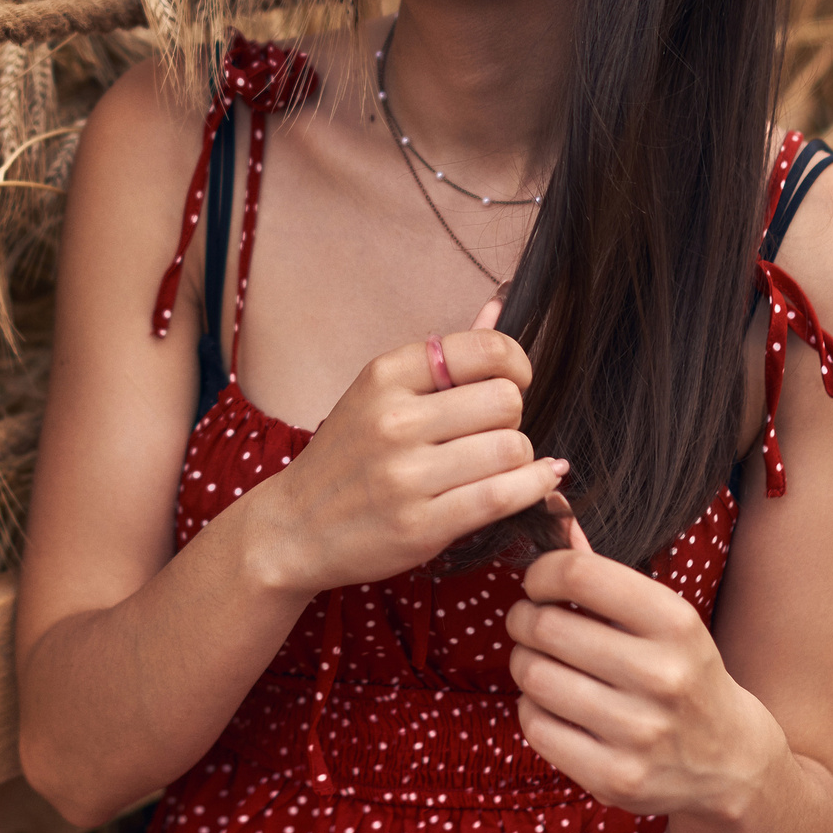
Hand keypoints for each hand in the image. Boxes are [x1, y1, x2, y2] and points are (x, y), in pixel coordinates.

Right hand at [256, 298, 566, 595]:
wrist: (295, 528)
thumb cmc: (347, 456)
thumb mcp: (378, 393)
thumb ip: (444, 357)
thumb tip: (500, 304)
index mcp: (385, 376)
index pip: (483, 348)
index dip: (515, 363)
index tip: (513, 380)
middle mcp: (394, 420)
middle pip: (505, 399)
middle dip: (513, 415)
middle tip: (493, 430)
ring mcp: (406, 475)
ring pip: (511, 448)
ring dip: (519, 456)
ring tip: (498, 462)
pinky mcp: (421, 526)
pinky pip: (503, 496)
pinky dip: (533, 486)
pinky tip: (537, 481)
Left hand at [504, 539, 784, 820]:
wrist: (729, 760)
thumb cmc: (681, 671)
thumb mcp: (661, 617)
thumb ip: (600, 569)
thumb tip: (549, 505)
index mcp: (676, 623)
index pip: (577, 574)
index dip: (541, 573)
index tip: (539, 584)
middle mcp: (662, 676)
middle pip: (545, 627)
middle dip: (524, 618)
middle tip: (530, 623)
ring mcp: (640, 733)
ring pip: (533, 676)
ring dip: (524, 663)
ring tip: (541, 662)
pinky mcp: (616, 778)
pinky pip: (535, 726)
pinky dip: (532, 709)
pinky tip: (554, 705)